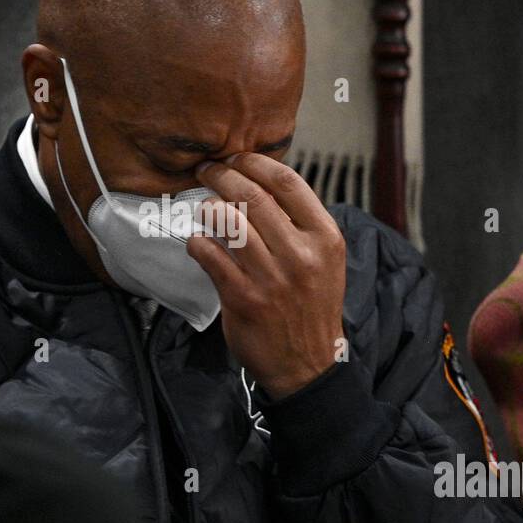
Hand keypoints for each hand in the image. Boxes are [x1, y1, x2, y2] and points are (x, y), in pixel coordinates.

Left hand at [187, 153, 346, 399]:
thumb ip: (300, 224)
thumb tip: (260, 185)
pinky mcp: (243, 299)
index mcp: (324, 238)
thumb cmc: (312, 307)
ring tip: (205, 208)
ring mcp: (271, 278)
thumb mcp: (324, 261)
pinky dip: (198, 242)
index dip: (255, 162)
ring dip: (209, 207)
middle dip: (223, 176)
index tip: (238, 158)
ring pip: (228, 221)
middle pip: (253, 196)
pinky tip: (199, 242)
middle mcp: (300, 255)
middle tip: (208, 171)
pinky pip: (209, 255)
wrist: (309, 364)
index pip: (288, 182)